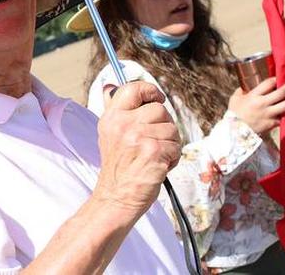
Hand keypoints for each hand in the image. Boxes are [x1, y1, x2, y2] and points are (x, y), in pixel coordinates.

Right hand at [93, 82, 180, 214]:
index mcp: (112, 118)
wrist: (116, 198)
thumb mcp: (108, 135)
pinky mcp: (154, 152)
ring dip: (169, 144)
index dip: (150, 91)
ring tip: (155, 156)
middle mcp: (124, 125)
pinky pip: (176, 146)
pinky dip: (172, 158)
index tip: (157, 98)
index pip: (133, 89)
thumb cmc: (117, 169)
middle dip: (164, 126)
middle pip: (160, 109)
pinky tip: (159, 166)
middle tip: (153, 142)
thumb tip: (111, 86)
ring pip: (171, 129)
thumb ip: (116, 111)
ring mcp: (139, 138)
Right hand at [228, 77, 284, 134]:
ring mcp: (269, 114)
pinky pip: (283, 117)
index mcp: (253, 96)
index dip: (275, 80)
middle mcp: (263, 104)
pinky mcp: (272, 124)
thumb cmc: (234, 114)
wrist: (235, 131)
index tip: (277, 79)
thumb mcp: (235, 99)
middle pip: (281, 93)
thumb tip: (246, 86)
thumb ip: (241, 91)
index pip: (269, 83)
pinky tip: (284, 111)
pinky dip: (284, 114)